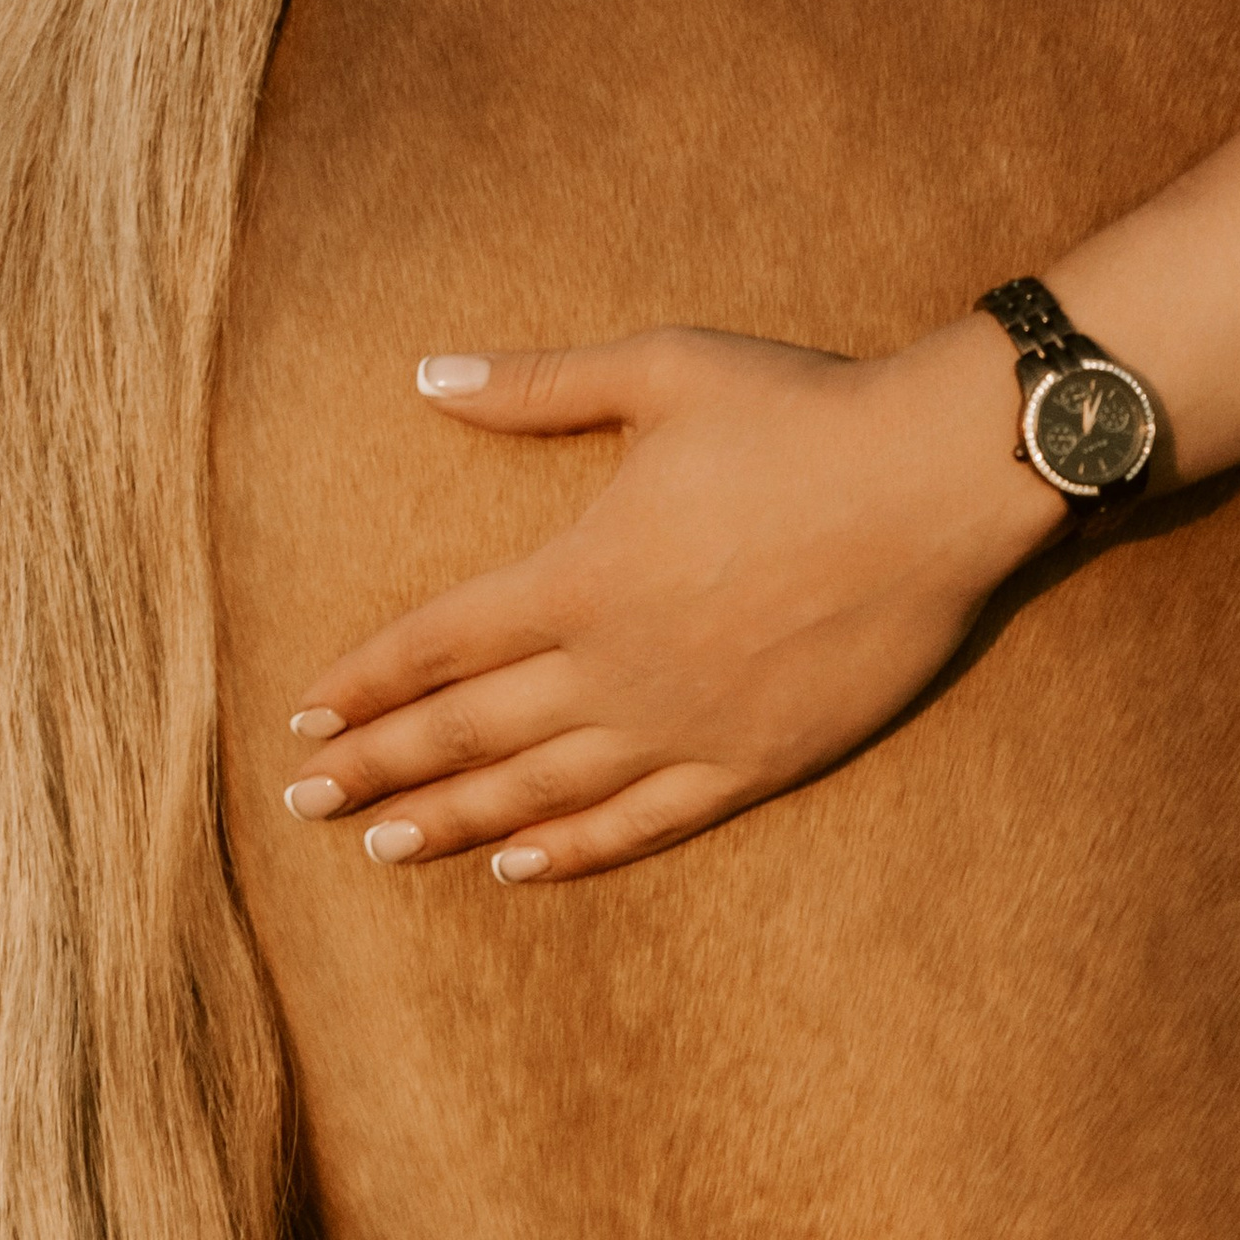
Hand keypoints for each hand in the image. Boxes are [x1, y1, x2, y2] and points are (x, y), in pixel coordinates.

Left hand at [283, 317, 1066, 884]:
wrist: (937, 482)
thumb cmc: (800, 412)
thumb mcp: (661, 372)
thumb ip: (536, 386)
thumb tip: (427, 377)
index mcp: (582, 572)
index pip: (440, 641)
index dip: (366, 678)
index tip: (303, 713)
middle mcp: (617, 665)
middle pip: (468, 730)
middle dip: (378, 768)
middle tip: (302, 802)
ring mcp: (684, 724)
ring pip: (541, 790)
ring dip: (453, 821)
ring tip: (383, 846)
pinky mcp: (753, 760)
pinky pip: (643, 823)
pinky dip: (572, 851)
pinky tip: (520, 867)